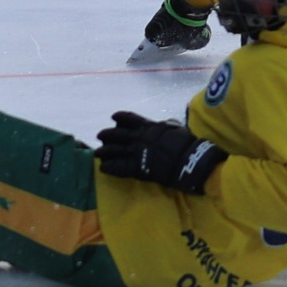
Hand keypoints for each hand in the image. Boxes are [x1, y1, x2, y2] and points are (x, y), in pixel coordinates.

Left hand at [95, 110, 225, 193]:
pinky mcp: (136, 168)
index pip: (130, 119)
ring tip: (97, 153)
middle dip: (107, 135)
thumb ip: (166, 126)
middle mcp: (138, 138)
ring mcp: (136, 152)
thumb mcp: (176, 129)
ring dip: (104, 151)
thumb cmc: (187, 143)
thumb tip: (166, 124)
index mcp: (149, 127)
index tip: (113, 117)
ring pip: (114, 150)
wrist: (189, 160)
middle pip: (117, 134)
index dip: (120, 117)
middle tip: (100, 137)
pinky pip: (119, 167)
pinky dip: (110, 167)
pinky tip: (103, 168)